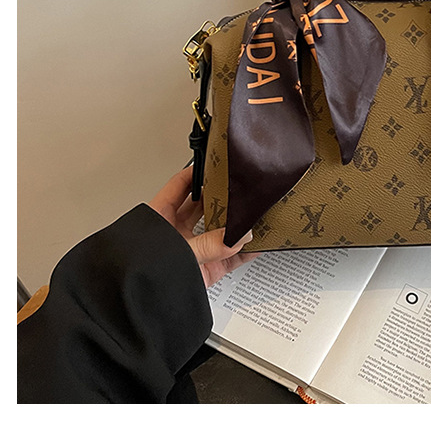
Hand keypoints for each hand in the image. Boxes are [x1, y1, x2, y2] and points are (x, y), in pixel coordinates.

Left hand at [148, 166, 257, 286]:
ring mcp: (191, 252)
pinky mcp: (203, 272)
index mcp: (159, 218)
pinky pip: (228, 259)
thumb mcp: (175, 253)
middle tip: (240, 189)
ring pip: (218, 232)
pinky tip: (256, 245)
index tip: (214, 162)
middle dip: (222, 198)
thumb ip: (208, 245)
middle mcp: (176, 232)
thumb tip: (236, 236)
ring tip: (252, 216)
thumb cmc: (137, 274)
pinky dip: (243, 253)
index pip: (180, 186)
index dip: (197, 172)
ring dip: (235, 226)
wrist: (133, 310)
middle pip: (204, 207)